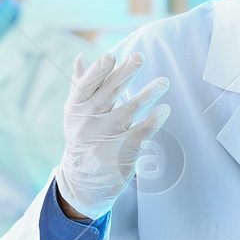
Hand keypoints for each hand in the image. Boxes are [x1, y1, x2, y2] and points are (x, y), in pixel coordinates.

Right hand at [55, 52, 170, 219]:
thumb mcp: (76, 114)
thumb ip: (81, 85)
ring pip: (128, 112)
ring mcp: (104, 139)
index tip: (111, 56)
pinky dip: (153, 121)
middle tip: (140, 57)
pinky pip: (141, 133)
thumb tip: (81, 56)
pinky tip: (164, 110)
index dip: (98, 71)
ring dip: (147, 95)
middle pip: (108, 94)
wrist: (83, 183)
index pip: (86, 86)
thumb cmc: (82, 139)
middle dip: (124, 74)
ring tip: (163, 82)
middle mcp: (87, 123)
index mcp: (75, 109)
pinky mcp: (122, 154)